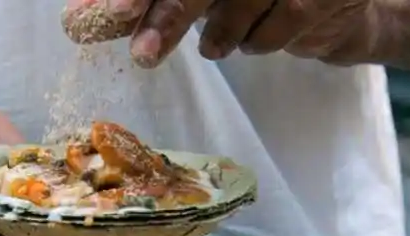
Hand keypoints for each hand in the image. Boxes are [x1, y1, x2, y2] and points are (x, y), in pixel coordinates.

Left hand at [62, 0, 370, 67]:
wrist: (332, 3)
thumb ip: (134, 2)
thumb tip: (77, 19)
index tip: (108, 16)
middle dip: (169, 16)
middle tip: (143, 56)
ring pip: (242, 3)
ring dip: (221, 36)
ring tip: (215, 45)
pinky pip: (282, 23)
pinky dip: (259, 41)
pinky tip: (255, 38)